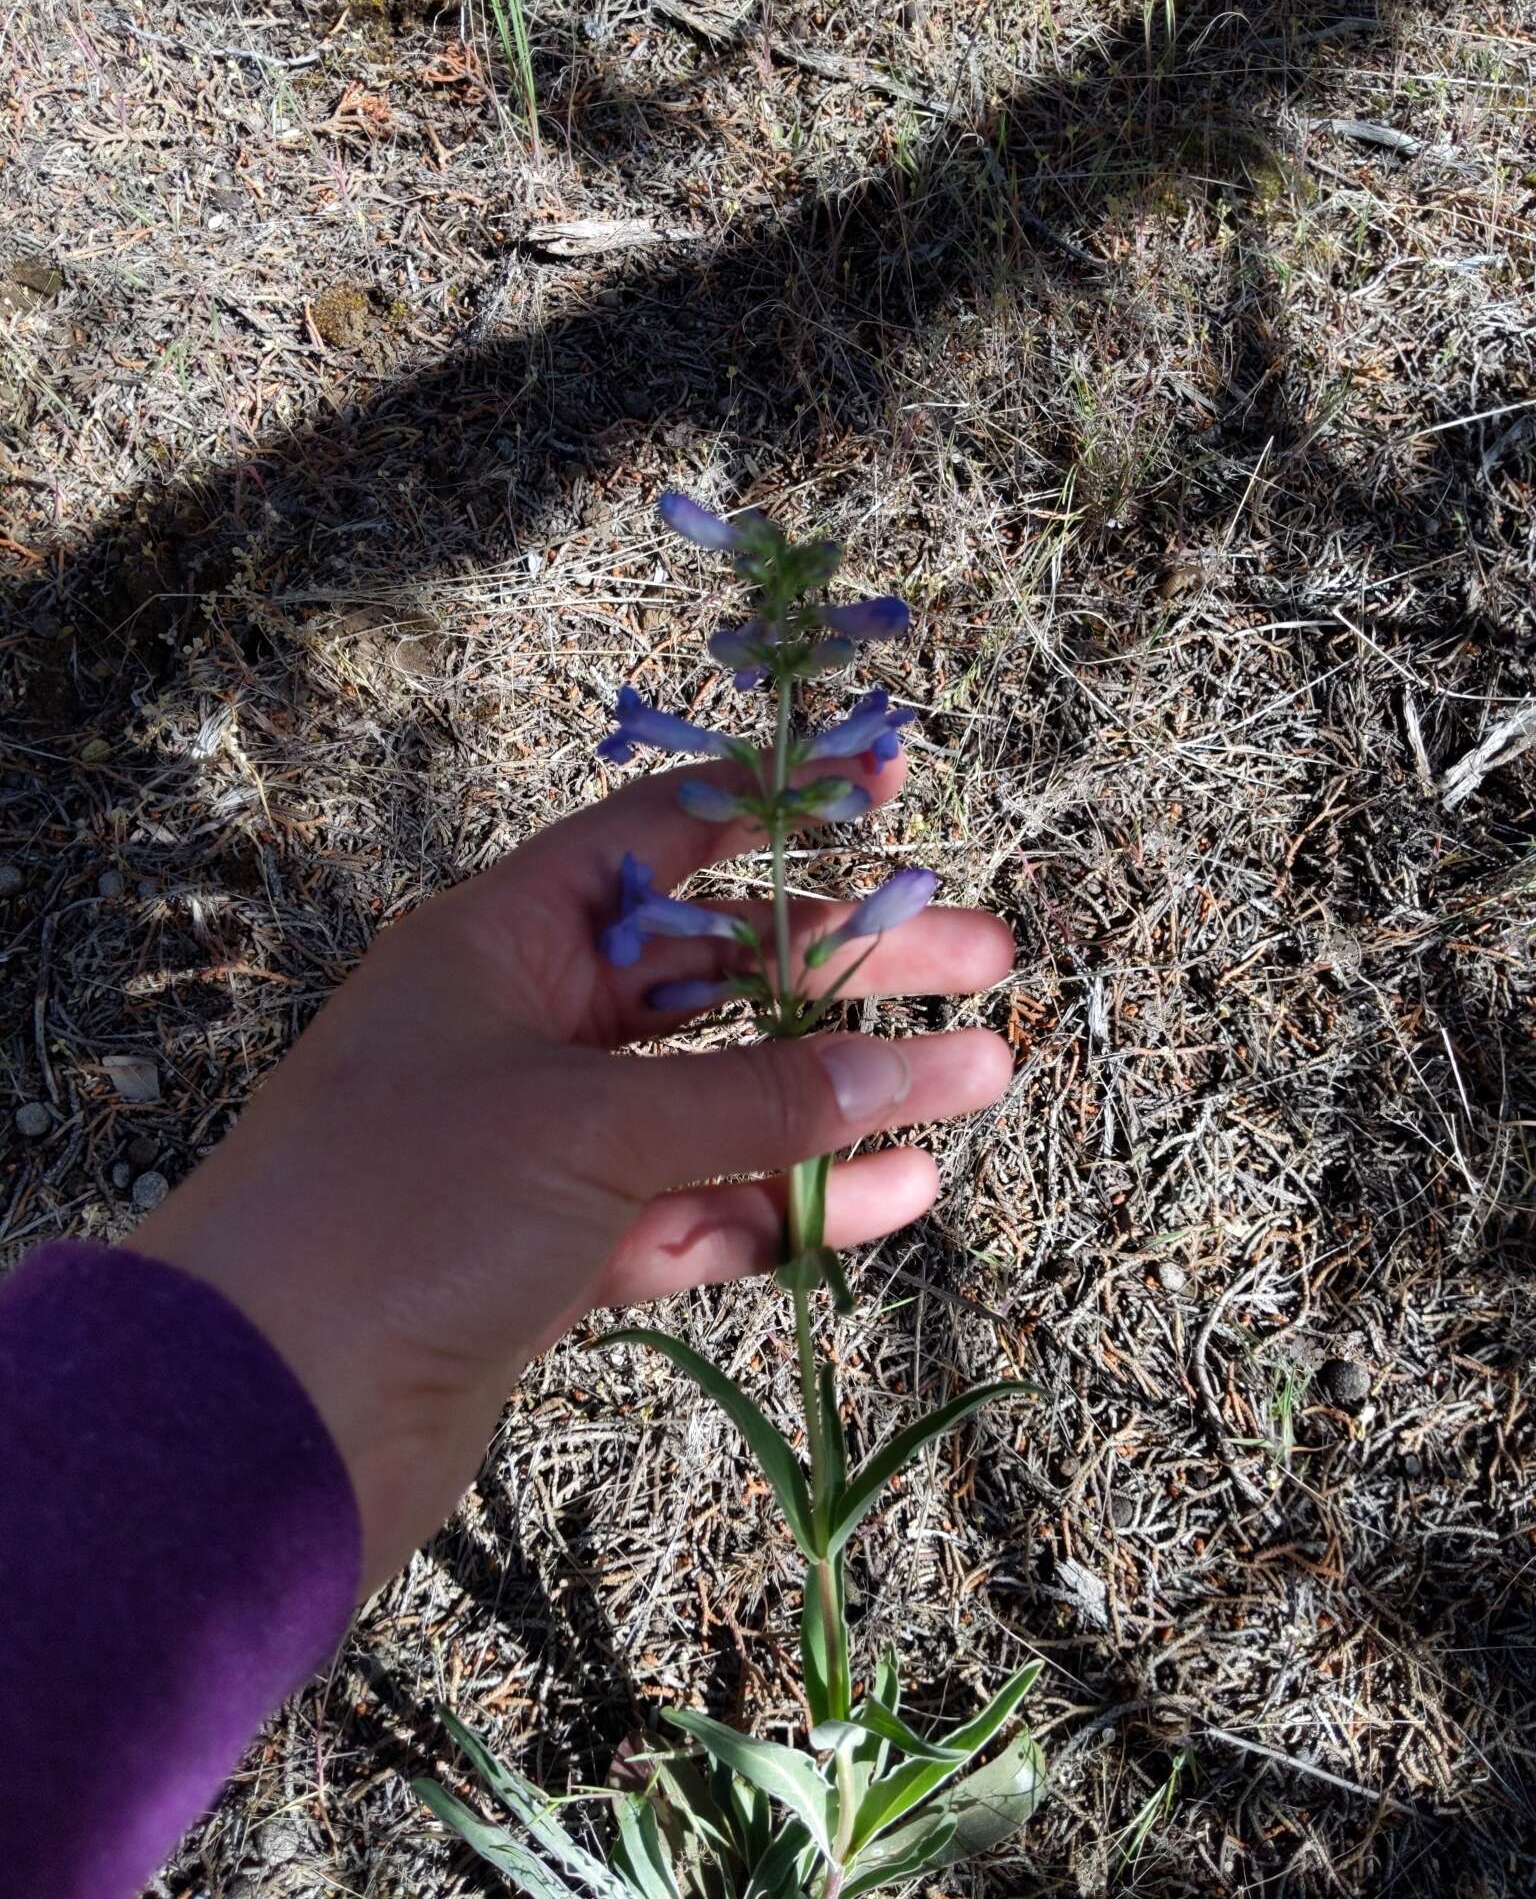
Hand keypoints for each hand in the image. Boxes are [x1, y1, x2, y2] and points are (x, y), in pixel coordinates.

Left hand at [128, 754, 1013, 1591]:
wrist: (259, 1418)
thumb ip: (756, 1098)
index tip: (887, 798)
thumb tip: (905, 1064)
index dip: (775, 809)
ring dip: (842, 1094)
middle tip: (982, 956)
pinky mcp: (555, 1254)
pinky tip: (893, 1194)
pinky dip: (786, 1207)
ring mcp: (541, 1144)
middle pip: (715, 974)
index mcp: (501, 940)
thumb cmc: (400, 1214)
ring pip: (719, 1101)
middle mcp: (523, 1026)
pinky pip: (695, 1209)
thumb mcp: (590, 1128)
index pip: (659, 840)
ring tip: (980, 1078)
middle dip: (846, 969)